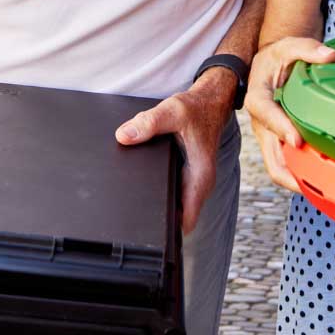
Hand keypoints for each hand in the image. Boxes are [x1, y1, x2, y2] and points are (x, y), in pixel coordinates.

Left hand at [116, 70, 236, 234]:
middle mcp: (199, 183)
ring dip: (158, 205)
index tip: (148, 232)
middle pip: (178, 216)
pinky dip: (159, 191)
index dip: (169, 230)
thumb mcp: (172, 111)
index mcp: (200, 175)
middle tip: (132, 219)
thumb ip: (148, 123)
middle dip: (158, 220)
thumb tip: (124, 137)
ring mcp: (193, 181)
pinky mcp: (186, 175)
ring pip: (175, 205)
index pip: (186, 219)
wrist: (210, 102)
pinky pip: (172, 192)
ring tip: (133, 203)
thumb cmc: (196, 109)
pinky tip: (142, 185)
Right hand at [244, 37, 334, 192]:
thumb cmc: (278, 56)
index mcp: (257, 97)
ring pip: (279, 167)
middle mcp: (261, 123)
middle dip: (291, 175)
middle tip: (319, 183)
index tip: (297, 140)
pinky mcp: (278, 142)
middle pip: (270, 158)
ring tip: (328, 188)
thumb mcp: (288, 45)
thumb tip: (331, 56)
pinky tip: (326, 178)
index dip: (280, 128)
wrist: (268, 64)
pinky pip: (287, 164)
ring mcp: (269, 136)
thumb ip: (308, 48)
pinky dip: (303, 174)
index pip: (265, 114)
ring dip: (300, 180)